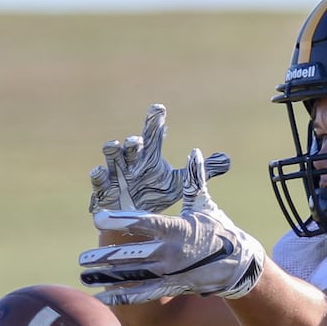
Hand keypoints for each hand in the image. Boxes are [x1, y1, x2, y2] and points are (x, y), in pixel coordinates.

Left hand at [79, 149, 265, 303]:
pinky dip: (124, 297)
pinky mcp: (173, 287)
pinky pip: (144, 293)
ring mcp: (171, 273)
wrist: (240, 265)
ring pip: (135, 276)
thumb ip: (195, 180)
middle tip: (84, 258)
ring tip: (86, 276)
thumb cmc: (219, 231)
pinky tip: (104, 297)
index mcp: (178, 229)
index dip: (121, 221)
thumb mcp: (206, 206)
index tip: (99, 218)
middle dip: (106, 257)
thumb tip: (195, 152)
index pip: (145, 224)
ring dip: (108, 277)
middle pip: (133, 255)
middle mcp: (172, 253)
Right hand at [87, 103, 231, 213]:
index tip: (159, 109)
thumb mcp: (179, 182)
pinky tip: (99, 172)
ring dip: (112, 150)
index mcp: (148, 155)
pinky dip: (98, 175)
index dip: (155, 121)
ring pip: (111, 155)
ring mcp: (115, 172)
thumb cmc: (155, 193)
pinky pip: (98, 180)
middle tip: (138, 141)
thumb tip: (228, 160)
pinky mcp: (103, 190)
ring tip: (115, 146)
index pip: (153, 134)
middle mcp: (131, 160)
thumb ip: (202, 172)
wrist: (137, 216)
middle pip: (132, 145)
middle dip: (134, 142)